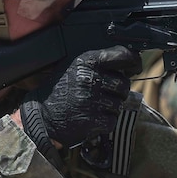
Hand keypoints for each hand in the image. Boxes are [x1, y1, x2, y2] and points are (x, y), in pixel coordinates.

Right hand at [19, 46, 141, 165]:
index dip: (134, 62)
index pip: (123, 55)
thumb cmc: (61, 90)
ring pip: (119, 104)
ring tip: (92, 106)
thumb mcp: (76, 67)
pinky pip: (112, 120)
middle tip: (103, 94)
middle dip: (117, 91)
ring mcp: (92, 100)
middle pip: (124, 84)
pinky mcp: (92, 120)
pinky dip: (105, 122)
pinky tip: (91, 118)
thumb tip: (130, 65)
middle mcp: (91, 78)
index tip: (135, 67)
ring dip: (110, 107)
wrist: (41, 115)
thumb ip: (100, 63)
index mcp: (87, 61)